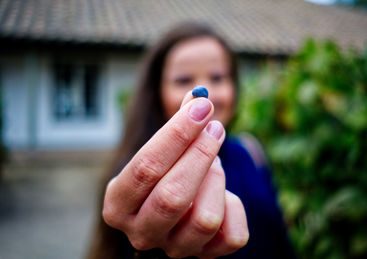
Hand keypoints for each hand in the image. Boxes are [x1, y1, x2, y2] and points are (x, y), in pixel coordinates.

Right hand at [102, 92, 248, 257]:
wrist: (171, 213)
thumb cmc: (162, 175)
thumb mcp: (161, 152)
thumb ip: (178, 125)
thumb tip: (198, 97)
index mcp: (118, 205)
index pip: (146, 168)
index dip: (177, 134)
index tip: (202, 107)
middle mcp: (141, 232)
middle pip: (174, 196)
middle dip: (200, 154)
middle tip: (215, 126)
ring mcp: (174, 249)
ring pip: (205, 218)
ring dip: (216, 180)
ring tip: (214, 163)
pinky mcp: (205, 257)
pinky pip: (231, 235)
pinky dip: (235, 207)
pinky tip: (223, 195)